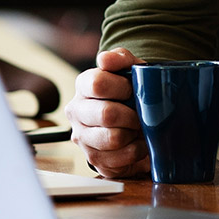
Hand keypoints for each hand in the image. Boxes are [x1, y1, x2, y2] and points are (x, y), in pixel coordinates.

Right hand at [67, 48, 148, 178]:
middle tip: (141, 113)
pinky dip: (136, 151)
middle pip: (107, 114)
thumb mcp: (131, 69)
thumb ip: (120, 58)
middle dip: (132, 114)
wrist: (136, 118)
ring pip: (114, 138)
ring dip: (134, 133)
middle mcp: (76, 112)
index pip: (97, 83)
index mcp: (83, 85)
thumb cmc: (132, 91)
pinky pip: (121, 159)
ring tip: (138, 128)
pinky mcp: (95, 160)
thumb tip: (105, 59)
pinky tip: (137, 142)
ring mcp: (82, 138)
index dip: (122, 87)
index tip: (133, 90)